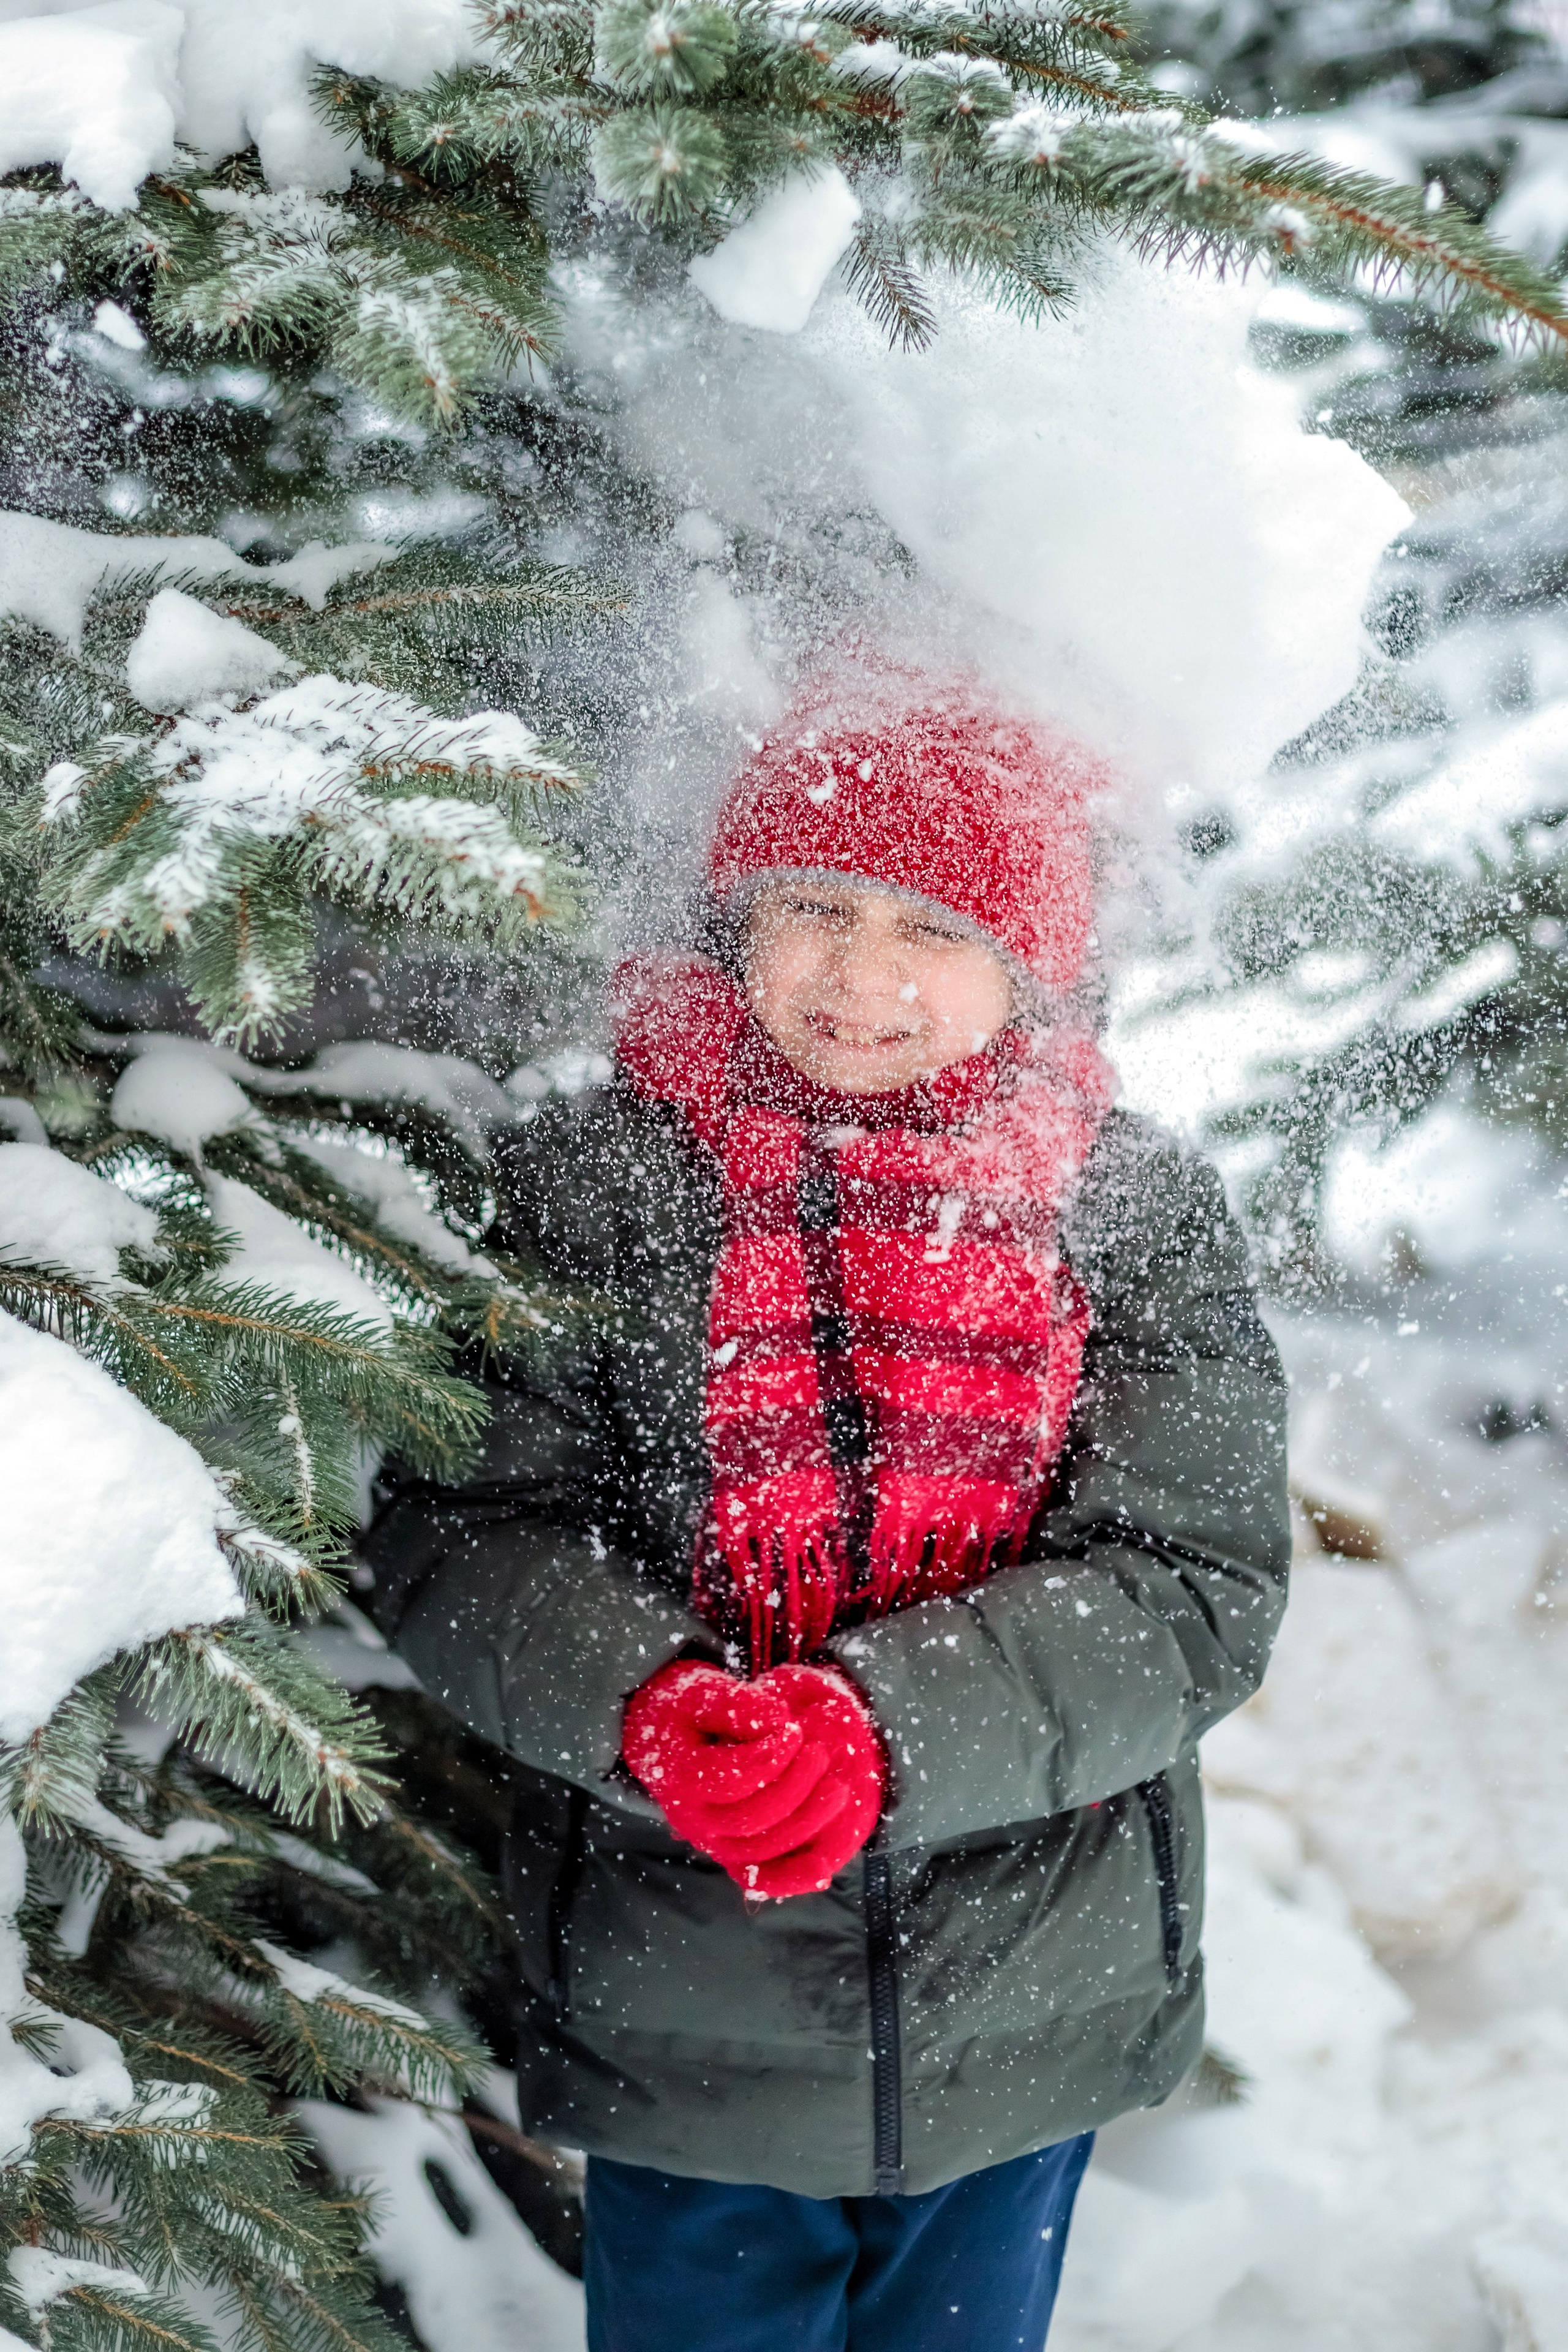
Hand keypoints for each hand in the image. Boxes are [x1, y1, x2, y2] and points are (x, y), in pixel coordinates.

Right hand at [622, 1660, 885, 1899]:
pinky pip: (758, 1878)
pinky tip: (824, 1870)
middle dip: (795, 1788)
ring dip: (805, 1825)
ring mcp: (710, 1841)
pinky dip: (791, 1878)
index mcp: (680, 1778)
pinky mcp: (727, 1851)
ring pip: (760, 1852)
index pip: (732, 1779)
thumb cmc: (684, 1709)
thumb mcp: (700, 1691)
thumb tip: (778, 1720)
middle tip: (819, 1753)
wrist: (659, 1733)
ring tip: (837, 1789)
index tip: (794, 1729)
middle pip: (750, 1820)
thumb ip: (735, 1704)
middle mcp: (692, 1819)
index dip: (771, 1757)